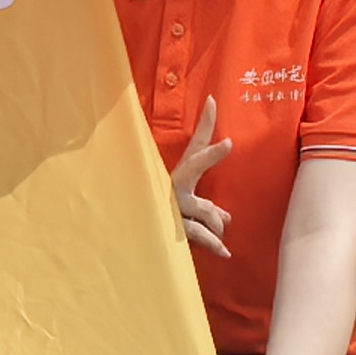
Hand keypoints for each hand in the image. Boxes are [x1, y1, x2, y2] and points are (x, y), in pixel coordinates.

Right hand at [170, 97, 233, 258]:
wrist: (127, 235)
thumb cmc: (157, 217)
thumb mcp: (186, 211)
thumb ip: (207, 210)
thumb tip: (227, 219)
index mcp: (175, 175)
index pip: (194, 147)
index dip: (205, 124)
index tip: (215, 102)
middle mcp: (171, 186)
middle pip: (194, 165)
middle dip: (210, 155)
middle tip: (228, 144)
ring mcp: (171, 205)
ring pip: (205, 208)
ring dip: (215, 222)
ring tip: (220, 234)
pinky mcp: (170, 226)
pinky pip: (199, 234)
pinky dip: (213, 244)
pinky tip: (224, 252)